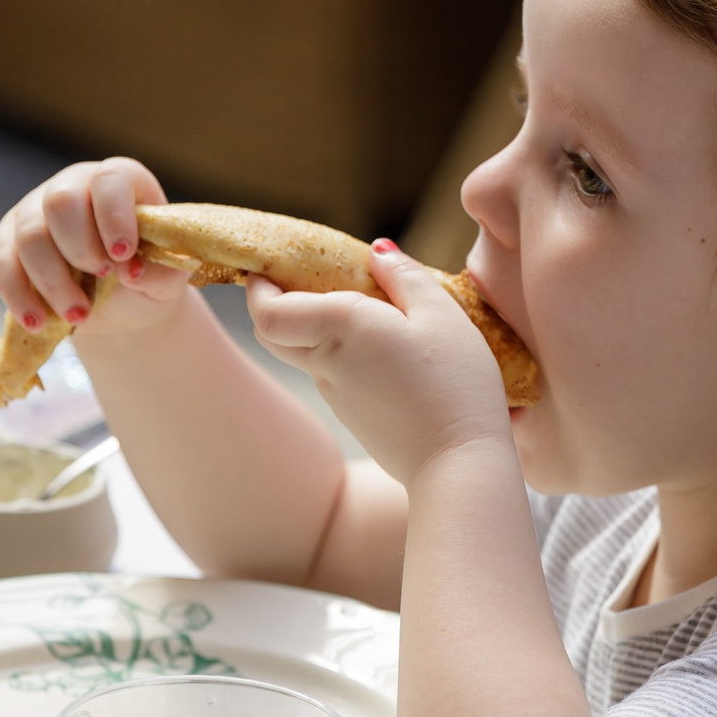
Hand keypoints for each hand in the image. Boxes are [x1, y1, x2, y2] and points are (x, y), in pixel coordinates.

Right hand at [0, 158, 190, 339]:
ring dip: (53, 281)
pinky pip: (3, 262)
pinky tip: (37, 322)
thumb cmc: (147, 279)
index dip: (114, 215)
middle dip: (80, 247)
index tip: (123, 254)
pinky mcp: (9, 241)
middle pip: (61, 202)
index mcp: (120, 182)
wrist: (122, 306)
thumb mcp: (167, 279)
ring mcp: (36, 211)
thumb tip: (132, 272)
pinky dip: (18, 295)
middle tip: (102, 278)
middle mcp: (74, 186)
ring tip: (80, 315)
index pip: (109, 180)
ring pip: (30, 235)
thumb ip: (161, 271)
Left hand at [249, 242, 512, 484]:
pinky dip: (345, 356)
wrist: (458, 466)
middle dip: (274, 304)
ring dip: (318, 329)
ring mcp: (335, 395)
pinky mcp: (351, 416)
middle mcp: (327, 362)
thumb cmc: (456, 386)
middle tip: (300, 281)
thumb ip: (406, 276)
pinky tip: (387, 352)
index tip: (269, 267)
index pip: (268, 311)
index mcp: (343, 327)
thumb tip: (376, 251)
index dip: (259, 287)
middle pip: (273, 333)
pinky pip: (335, 376)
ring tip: (366, 311)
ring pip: (306, 353)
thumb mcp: (443, 316)